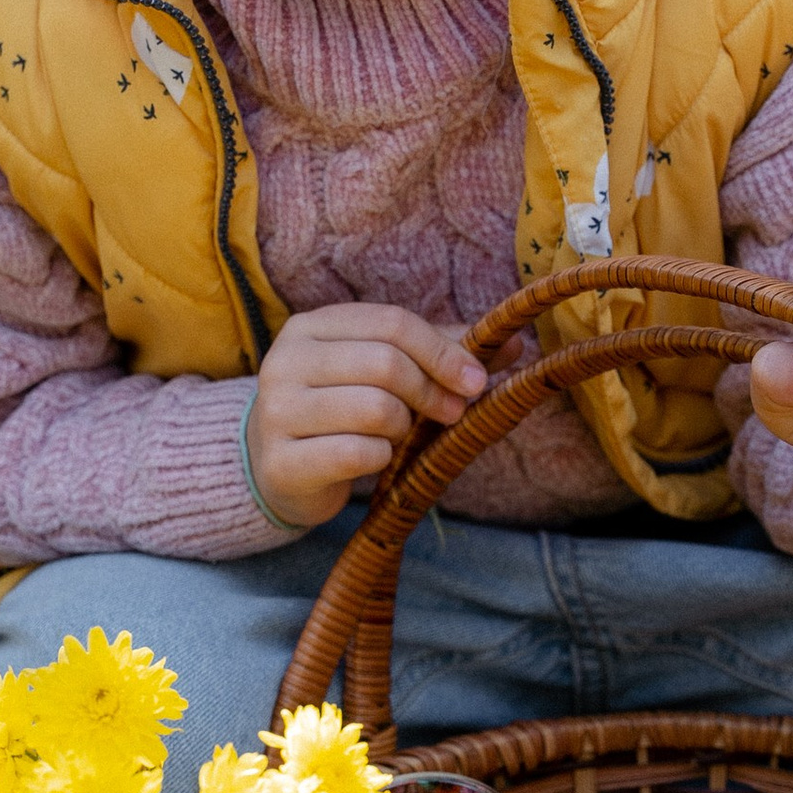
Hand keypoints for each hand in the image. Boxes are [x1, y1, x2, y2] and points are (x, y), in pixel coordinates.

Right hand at [246, 303, 485, 530]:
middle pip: (384, 363)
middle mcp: (285, 361)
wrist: (276, 469)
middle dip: (432, 392)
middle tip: (453, 414)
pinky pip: (356, 454)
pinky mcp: (280, 461)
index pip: (390, 323)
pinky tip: (372, 460)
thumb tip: (516, 343)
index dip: (443, 351)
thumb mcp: (382, 373)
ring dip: (403, 428)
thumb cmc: (341, 412)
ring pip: (374, 409)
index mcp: (311, 327)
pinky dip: (379, 459)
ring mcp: (276, 411)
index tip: (477, 381)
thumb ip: (441, 353)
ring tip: (397, 437)